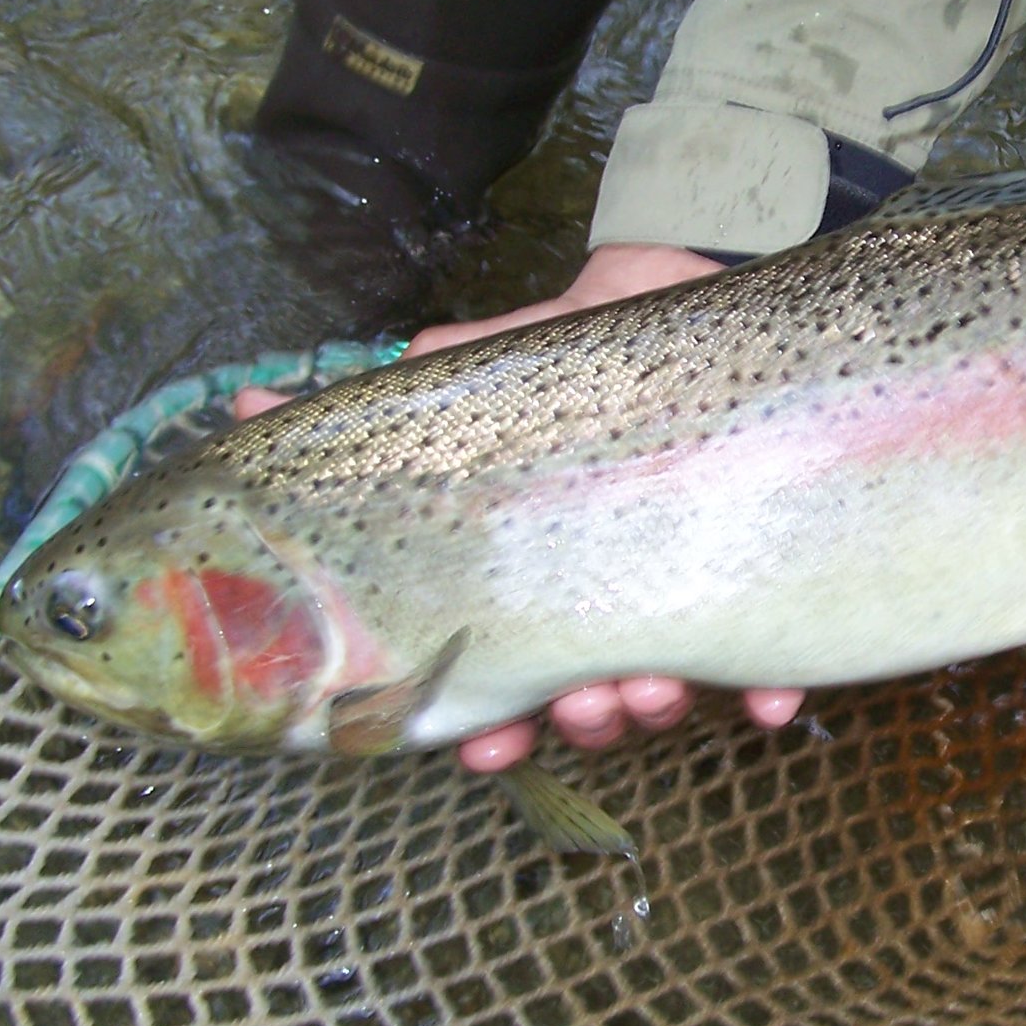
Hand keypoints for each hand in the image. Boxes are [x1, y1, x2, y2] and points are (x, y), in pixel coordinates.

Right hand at [232, 243, 808, 768]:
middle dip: (582, 717)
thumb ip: (396, 404)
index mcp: (542, 570)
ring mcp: (693, 585)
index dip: (489, 722)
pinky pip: (777, 651)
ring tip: (656, 686)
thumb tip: (248, 417)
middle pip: (589, 697)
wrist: (711, 283)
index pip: (505, 667)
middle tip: (583, 708)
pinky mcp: (773, 566)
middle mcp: (614, 592)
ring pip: (671, 687)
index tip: (482, 742)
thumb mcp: (491, 367)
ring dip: (657, 706)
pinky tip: (770, 700)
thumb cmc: (597, 339)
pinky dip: (769, 685)